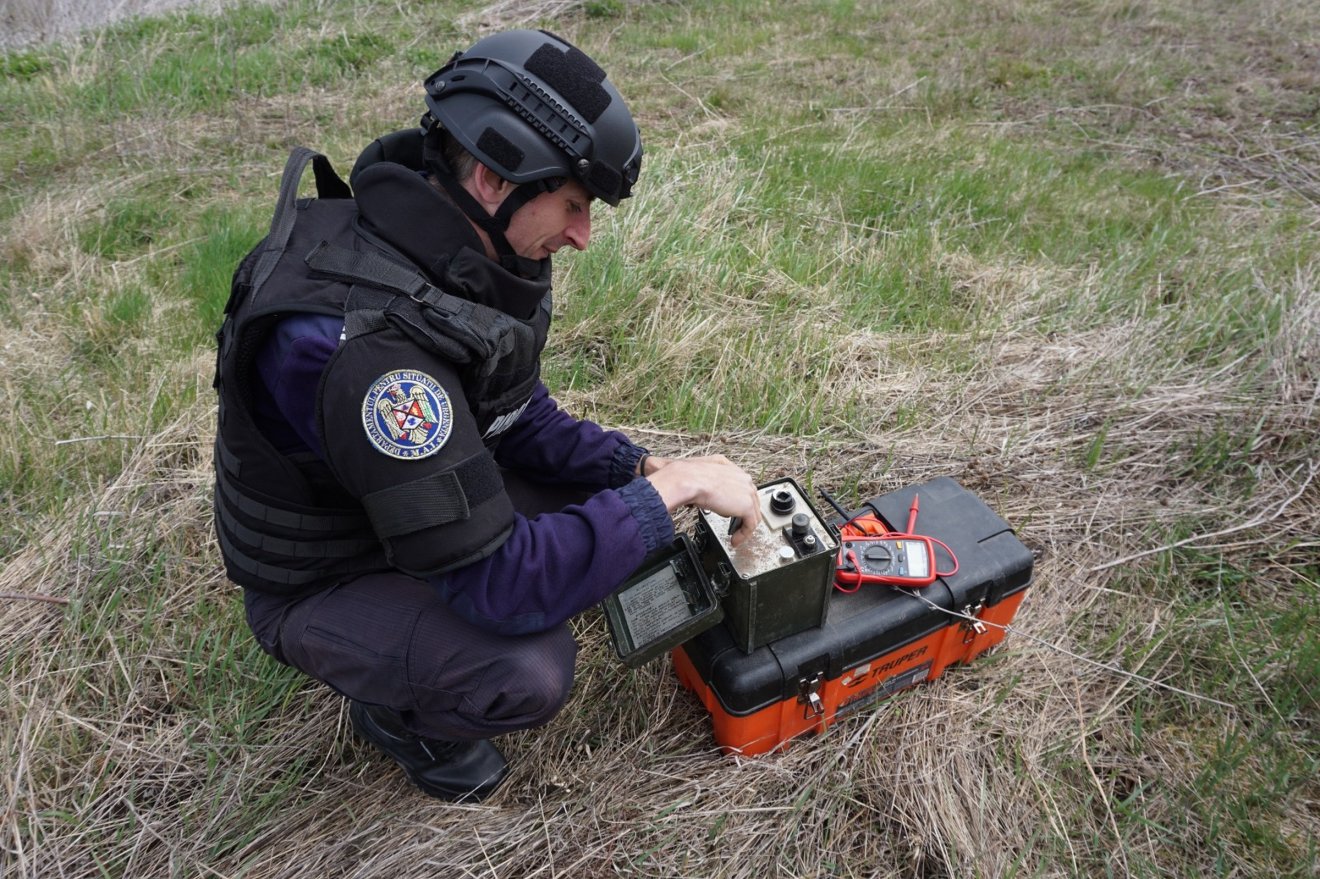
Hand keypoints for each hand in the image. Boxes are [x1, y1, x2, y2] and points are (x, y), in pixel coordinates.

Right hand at [645, 455, 761, 546]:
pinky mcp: (747, 505)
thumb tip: (696, 496)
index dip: (735, 500)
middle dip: (742, 514)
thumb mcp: (691, 476)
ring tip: (734, 536)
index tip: (730, 512)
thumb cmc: (682, 477)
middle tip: (733, 526)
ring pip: (752, 512)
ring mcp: (745, 490)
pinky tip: (734, 540)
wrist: (684, 480)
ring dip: (743, 526)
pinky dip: (743, 534)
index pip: (738, 484)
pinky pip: (750, 524)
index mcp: (726, 465)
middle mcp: (739, 475)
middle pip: (749, 498)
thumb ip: (699, 483)